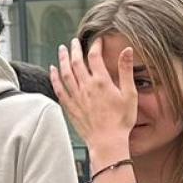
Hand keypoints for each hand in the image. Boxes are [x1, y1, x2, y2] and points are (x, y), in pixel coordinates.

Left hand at [51, 36, 140, 161]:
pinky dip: (54, 78)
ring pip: (65, 73)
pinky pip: (59, 89)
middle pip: (77, 62)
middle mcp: (86, 87)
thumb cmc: (121, 120)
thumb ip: (126, 71)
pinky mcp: (70, 107)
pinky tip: (52, 70)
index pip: (95, 57)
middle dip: (75, 49)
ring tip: (62, 49)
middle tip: (74, 41)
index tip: (97, 41)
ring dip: (63, 59)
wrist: (108, 142)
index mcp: (101, 82)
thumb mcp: (129, 94)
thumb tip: (127, 50)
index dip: (96, 46)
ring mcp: (76, 97)